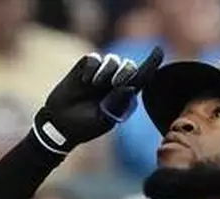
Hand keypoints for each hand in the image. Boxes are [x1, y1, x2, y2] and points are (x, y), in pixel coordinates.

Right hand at [32, 46, 163, 154]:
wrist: (61, 124)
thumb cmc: (86, 125)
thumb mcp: (104, 119)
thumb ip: (118, 104)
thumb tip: (131, 87)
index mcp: (125, 95)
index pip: (142, 78)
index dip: (151, 64)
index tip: (159, 51)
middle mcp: (115, 82)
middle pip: (129, 66)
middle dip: (126, 72)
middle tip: (115, 84)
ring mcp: (100, 74)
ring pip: (113, 60)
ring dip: (107, 71)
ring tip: (95, 84)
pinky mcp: (84, 68)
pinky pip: (94, 59)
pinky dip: (92, 67)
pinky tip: (85, 80)